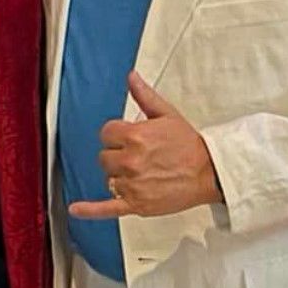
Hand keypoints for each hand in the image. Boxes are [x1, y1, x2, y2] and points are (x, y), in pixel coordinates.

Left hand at [68, 71, 222, 220]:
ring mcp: (132, 184)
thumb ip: (145, 96)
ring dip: (119, 176)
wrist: (210, 172)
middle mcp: (131, 160)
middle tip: (139, 157)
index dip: (116, 135)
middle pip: (104, 157)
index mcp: (135, 136)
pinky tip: (76, 209)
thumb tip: (131, 77)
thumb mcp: (167, 114)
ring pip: (108, 178)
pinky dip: (90, 210)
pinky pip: (107, 208)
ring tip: (142, 174)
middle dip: (117, 156)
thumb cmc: (190, 144)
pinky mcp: (137, 204)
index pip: (106, 133)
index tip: (129, 138)